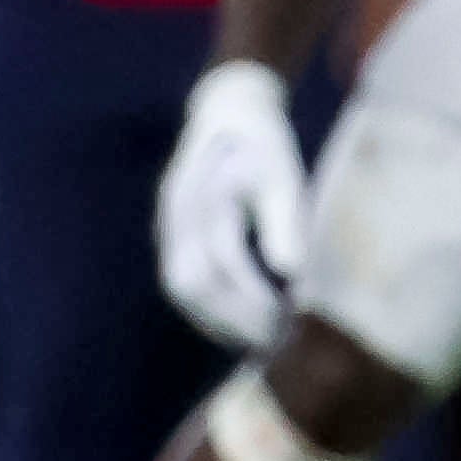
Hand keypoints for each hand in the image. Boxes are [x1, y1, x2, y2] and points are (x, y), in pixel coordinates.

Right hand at [158, 59, 312, 347]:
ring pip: (183, 290)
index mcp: (200, 198)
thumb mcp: (284, 173)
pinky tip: (246, 328)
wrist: (229, 114)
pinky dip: (212, 311)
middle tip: (281, 345)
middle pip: (191, 285)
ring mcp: (168, 229)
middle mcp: (174, 218)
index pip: (221, 265)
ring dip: (221, 322)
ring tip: (267, 344)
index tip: (292, 322)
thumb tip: (291, 273)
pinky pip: (184, 285)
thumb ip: (284, 220)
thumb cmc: (266, 146)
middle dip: (235, 320)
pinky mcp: (174, 239)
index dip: (254, 299)